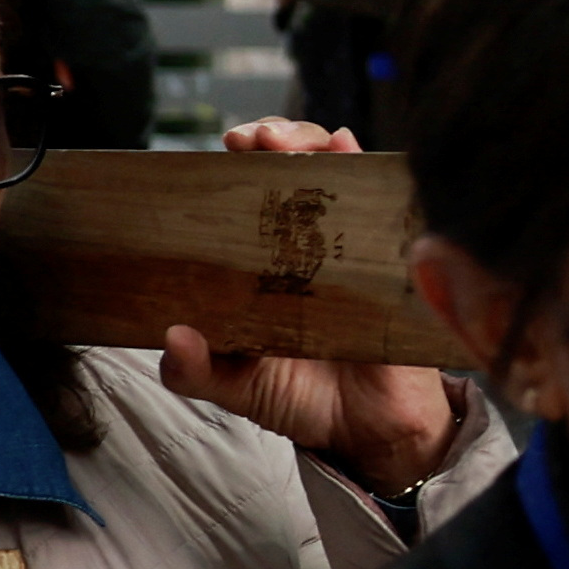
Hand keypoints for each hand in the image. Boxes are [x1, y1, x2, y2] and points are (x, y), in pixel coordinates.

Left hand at [159, 121, 465, 493]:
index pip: (246, 193)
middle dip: (273, 136)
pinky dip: (368, 170)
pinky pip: (386, 203)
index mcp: (264, 262)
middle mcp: (309, 243)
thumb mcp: (235, 386)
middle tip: (253, 141)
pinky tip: (349, 150)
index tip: (220, 152)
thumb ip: (195, 372)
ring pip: (339, 170)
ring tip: (291, 143)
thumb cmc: (302, 399)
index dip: (233, 164)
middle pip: (293, 165)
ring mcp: (355, 245)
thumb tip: (174, 337)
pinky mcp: (393, 260)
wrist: (371, 432)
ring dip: (315, 142)